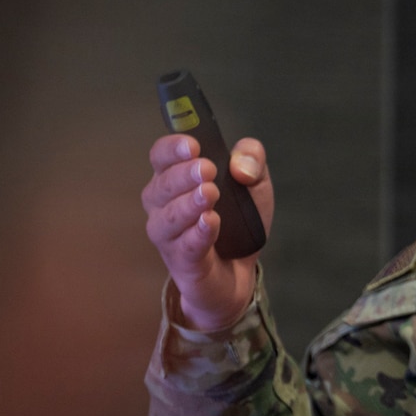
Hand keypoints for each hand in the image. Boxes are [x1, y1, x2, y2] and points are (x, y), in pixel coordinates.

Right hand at [142, 134, 274, 332]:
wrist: (239, 271)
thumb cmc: (237, 220)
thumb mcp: (254, 183)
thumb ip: (252, 161)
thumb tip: (240, 165)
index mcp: (174, 178)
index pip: (161, 156)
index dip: (172, 148)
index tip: (193, 144)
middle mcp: (163, 205)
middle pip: (162, 185)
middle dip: (183, 174)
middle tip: (207, 169)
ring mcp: (169, 235)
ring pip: (168, 216)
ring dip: (188, 203)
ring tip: (210, 193)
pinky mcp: (182, 261)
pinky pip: (186, 245)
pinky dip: (199, 232)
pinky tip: (212, 222)